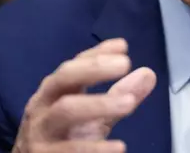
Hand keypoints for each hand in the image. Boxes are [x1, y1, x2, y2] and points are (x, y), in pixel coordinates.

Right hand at [12, 38, 156, 152]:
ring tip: (129, 103)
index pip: (74, 65)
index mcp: (54, 91)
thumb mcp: (92, 115)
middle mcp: (43, 105)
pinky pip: (69, 150)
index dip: (96, 54)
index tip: (122, 46)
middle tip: (125, 64)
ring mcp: (41, 131)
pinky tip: (119, 147)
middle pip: (64, 78)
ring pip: (65, 110)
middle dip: (93, 68)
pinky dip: (95, 149)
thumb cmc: (63, 137)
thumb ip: (117, 95)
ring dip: (98, 104)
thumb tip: (148, 73)